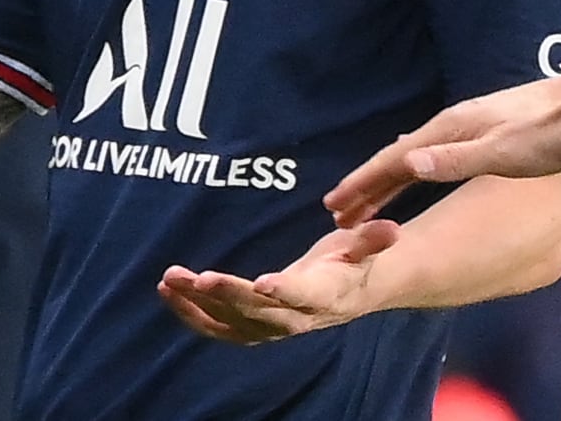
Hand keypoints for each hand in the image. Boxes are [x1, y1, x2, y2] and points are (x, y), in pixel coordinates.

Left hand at [158, 219, 399, 343]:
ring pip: (231, 321)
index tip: (262, 281)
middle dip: (228, 295)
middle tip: (199, 276)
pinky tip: (168, 291)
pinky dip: (191, 314)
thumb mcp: (365, 248)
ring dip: (198, 304)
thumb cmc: (352, 263)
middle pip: (258, 311)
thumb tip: (392, 230)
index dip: (284, 290)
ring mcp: (269, 328)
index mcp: (323, 297)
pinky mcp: (250, 328)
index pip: (302, 296)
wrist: (347, 296)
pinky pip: (217, 327)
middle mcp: (294, 319)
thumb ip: (373, 240)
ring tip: (172, 279)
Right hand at [323, 69, 560, 227]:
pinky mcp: (481, 131)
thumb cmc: (549, 133)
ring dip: (386, 180)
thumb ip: (458, 161)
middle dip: (366, 185)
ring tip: (365, 200)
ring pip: (413, 157)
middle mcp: (450, 125)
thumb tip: (410, 165)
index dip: (363, 184)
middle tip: (336, 212)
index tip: (334, 204)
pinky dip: (410, 169)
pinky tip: (413, 170)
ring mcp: (465, 126)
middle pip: (397, 158)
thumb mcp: (505, 153)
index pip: (394, 160)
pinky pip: (430, 153)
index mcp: (449, 130)